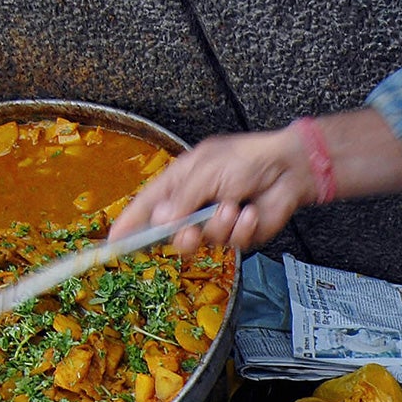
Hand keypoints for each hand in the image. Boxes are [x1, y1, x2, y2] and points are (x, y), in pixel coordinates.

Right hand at [109, 129, 314, 253]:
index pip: (147, 207)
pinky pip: (232, 242)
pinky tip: (251, 211)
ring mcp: (217, 221)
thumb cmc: (245, 158)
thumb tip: (161, 221)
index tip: (114, 243)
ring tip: (234, 205)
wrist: (287, 168)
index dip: (130, 225)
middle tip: (191, 231)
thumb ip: (184, 198)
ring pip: (205, 241)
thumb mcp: (206, 171)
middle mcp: (195, 205)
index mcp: (180, 183)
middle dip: (182, 236)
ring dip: (219, 225)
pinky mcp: (239, 234)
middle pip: (173, 235)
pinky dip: (242, 227)